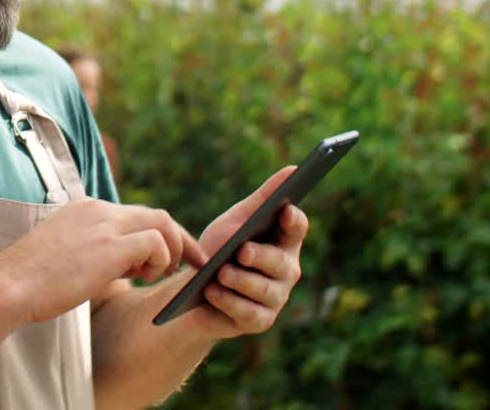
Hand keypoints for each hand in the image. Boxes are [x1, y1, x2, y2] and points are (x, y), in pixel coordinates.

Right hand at [0, 200, 207, 324]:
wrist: (10, 285)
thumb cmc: (32, 281)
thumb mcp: (66, 254)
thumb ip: (96, 250)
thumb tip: (126, 265)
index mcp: (85, 209)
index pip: (135, 214)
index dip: (157, 235)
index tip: (169, 256)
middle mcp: (98, 210)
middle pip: (156, 214)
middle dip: (179, 239)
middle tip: (189, 263)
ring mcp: (106, 225)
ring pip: (162, 223)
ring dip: (171, 250)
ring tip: (160, 275)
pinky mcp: (113, 246)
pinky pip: (158, 243)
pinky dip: (161, 261)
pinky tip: (146, 279)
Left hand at [185, 166, 309, 338]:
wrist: (193, 290)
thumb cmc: (219, 249)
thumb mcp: (236, 221)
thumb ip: (263, 198)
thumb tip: (292, 168)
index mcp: (283, 242)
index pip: (297, 229)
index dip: (293, 221)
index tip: (285, 210)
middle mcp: (286, 271)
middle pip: (281, 262)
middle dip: (261, 256)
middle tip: (242, 251)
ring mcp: (275, 298)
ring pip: (263, 289)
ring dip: (240, 280)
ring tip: (220, 273)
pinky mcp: (259, 321)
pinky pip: (247, 313)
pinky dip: (228, 301)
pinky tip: (212, 293)